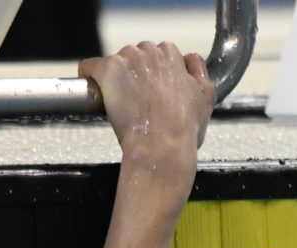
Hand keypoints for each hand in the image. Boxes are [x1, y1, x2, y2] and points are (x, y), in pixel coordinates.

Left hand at [78, 41, 215, 156]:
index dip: (158, 72)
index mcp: (173, 56)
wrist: (163, 146)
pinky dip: (90, 78)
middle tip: (139, 99)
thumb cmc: (184, 130)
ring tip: (121, 102)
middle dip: (137, 72)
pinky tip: (96, 92)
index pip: (161, 53)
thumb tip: (190, 58)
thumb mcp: (206, 98)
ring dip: (117, 76)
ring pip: (116, 61)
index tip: (155, 89)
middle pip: (138, 54)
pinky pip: (90, 67)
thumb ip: (199, 73)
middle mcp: (150, 52)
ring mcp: (128, 60)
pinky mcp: (107, 70)